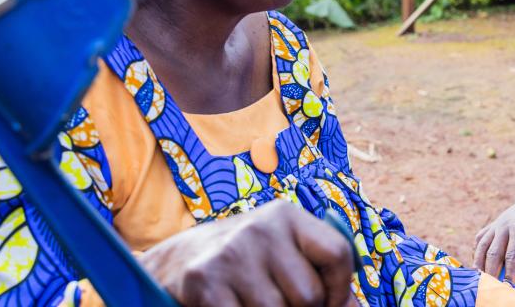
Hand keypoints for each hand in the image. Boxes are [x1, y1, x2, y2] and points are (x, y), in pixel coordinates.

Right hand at [140, 201, 356, 306]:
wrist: (173, 264)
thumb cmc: (242, 265)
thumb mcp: (282, 258)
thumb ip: (319, 278)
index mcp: (286, 216)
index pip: (338, 252)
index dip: (341, 290)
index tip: (329, 305)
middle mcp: (260, 227)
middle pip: (309, 296)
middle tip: (276, 303)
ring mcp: (231, 253)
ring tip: (248, 303)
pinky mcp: (204, 280)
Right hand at [472, 185, 514, 284]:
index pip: (512, 255)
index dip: (510, 273)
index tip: (510, 288)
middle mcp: (505, 225)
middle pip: (493, 253)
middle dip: (491, 273)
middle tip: (492, 289)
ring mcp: (497, 224)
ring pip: (482, 246)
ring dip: (479, 264)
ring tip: (480, 281)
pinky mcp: (494, 224)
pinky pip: (480, 239)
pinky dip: (476, 252)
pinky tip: (478, 264)